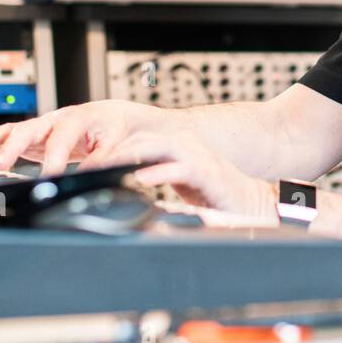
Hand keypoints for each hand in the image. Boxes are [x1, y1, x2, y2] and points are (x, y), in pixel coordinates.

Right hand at [0, 100, 164, 174]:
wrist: (113, 115)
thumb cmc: (113, 125)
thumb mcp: (115, 142)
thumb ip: (100, 160)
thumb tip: (88, 176)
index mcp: (77, 118)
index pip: (61, 140)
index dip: (53, 159)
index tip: (48, 176)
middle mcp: (55, 119)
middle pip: (29, 129)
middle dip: (13, 146)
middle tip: (0, 164)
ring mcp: (41, 126)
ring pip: (12, 130)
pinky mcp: (34, 136)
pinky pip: (8, 137)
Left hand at [88, 132, 276, 221]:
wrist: (253, 204)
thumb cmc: (217, 195)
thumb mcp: (179, 185)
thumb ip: (156, 178)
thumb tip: (124, 186)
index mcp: (176, 149)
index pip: (138, 140)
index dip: (112, 148)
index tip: (88, 161)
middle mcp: (186, 148)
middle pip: (144, 138)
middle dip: (115, 149)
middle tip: (88, 163)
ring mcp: (198, 158)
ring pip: (159, 146)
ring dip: (132, 155)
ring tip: (107, 165)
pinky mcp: (210, 174)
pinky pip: (181, 168)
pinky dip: (160, 172)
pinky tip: (141, 178)